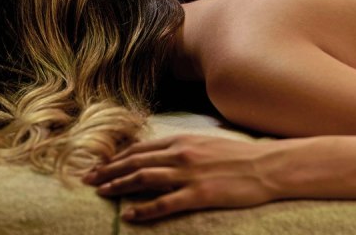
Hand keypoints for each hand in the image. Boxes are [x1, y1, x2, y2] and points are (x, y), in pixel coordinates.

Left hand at [83, 134, 278, 221]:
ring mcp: (189, 174)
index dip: (118, 157)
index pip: (141, 148)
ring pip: (144, 178)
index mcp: (184, 140)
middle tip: (87, 179)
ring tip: (101, 193)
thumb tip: (165, 154)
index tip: (100, 165)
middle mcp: (182, 154)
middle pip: (136, 161)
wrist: (267, 166)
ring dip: (119, 185)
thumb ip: (185, 148)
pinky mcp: (199, 194)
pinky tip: (130, 215)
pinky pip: (165, 203)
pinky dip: (144, 209)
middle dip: (109, 170)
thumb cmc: (241, 155)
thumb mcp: (209, 143)